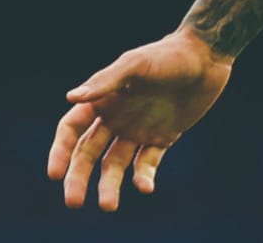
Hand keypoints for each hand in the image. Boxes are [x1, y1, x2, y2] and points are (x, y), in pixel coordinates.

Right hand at [48, 29, 233, 210]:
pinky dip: (144, 177)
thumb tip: (71, 97)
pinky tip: (146, 187)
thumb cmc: (168, 55)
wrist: (207, 58)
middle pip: (88, 153)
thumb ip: (105, 82)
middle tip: (73, 203)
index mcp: (104, 99)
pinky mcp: (162, 138)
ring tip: (108, 207)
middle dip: (78, 178)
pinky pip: (147, 163)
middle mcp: (116, 117)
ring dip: (109, 185)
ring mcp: (138, 130)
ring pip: (115, 164)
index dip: (61, 151)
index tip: (55, 174)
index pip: (72, 129)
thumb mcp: (135, 64)